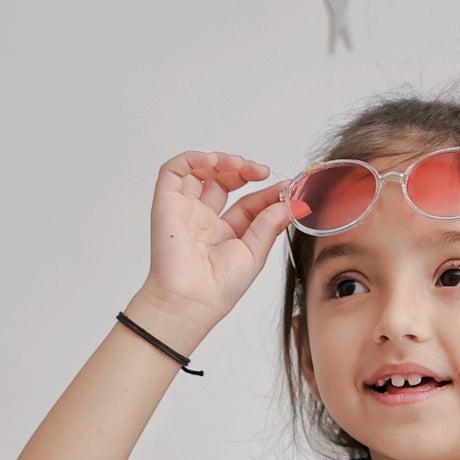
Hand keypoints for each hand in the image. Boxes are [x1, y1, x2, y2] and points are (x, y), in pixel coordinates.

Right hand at [135, 151, 293, 346]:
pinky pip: (174, 171)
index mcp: (225, 233)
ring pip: (200, 171)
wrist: (193, 299)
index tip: (287, 187)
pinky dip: (193, 159)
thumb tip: (292, 203)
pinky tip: (214, 162)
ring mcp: (185, 210)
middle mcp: (204, 220)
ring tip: (239, 165)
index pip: (248, 202)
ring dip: (221, 161)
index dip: (267, 191)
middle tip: (262, 172)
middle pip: (224, 181)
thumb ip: (271, 223)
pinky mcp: (166, 203)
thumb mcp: (255, 252)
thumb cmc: (219, 288)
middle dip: (244, 170)